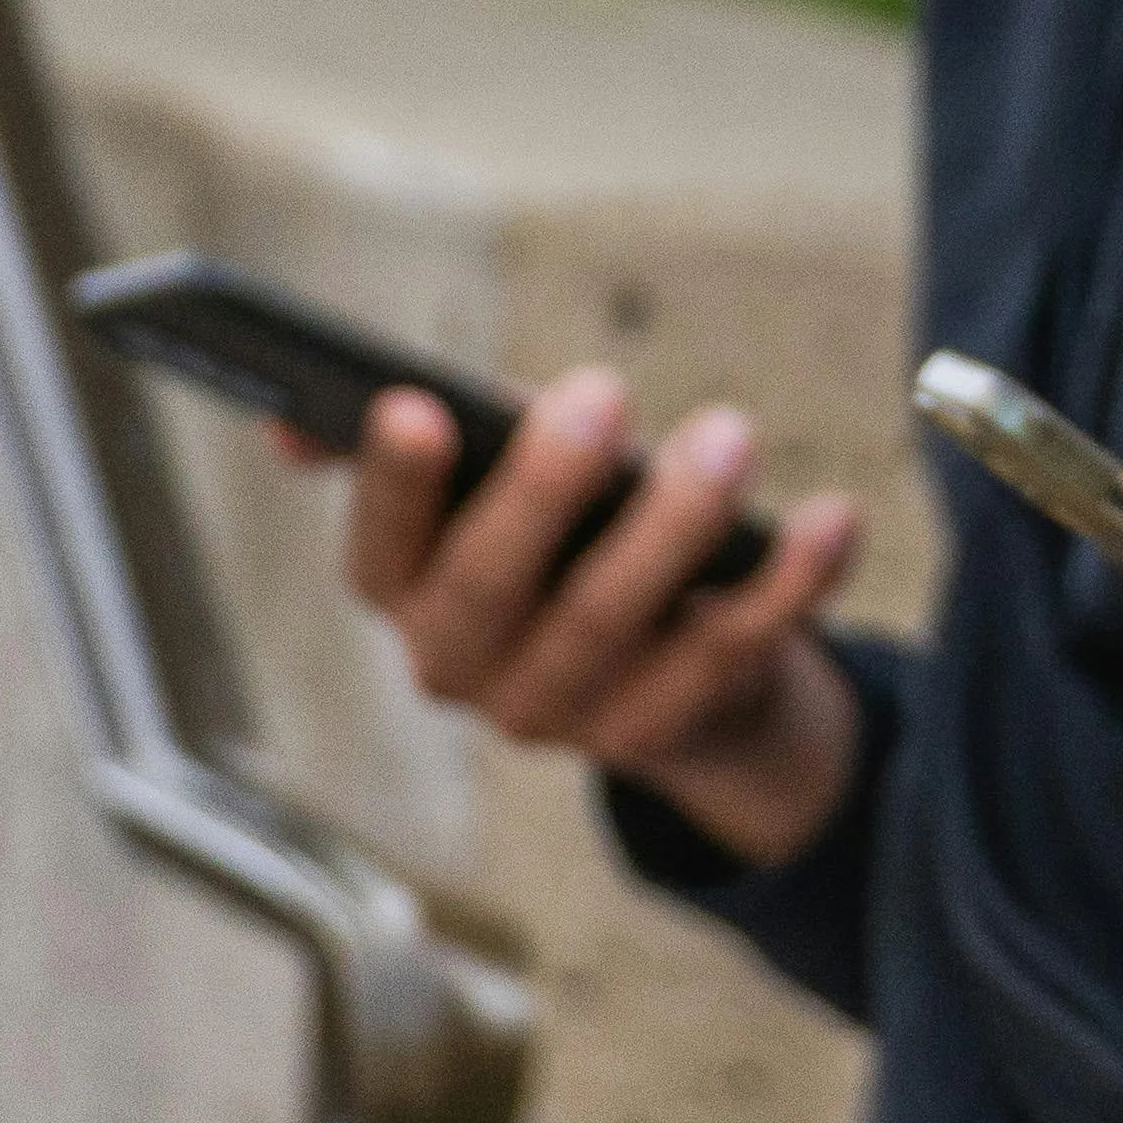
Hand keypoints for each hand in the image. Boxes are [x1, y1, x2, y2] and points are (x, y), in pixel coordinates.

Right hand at [322, 373, 867, 869]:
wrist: (676, 665)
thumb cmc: (570, 533)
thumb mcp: (495, 481)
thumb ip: (427, 446)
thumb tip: (290, 430)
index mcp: (406, 592)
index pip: (377, 548)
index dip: (393, 485)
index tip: (414, 404)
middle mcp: (464, 666)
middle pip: (493, 586)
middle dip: (544, 487)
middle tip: (601, 392)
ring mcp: (563, 712)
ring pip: (612, 620)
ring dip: (673, 522)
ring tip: (728, 434)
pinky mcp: (664, 730)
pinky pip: (731, 652)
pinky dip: (788, 583)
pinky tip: (832, 517)